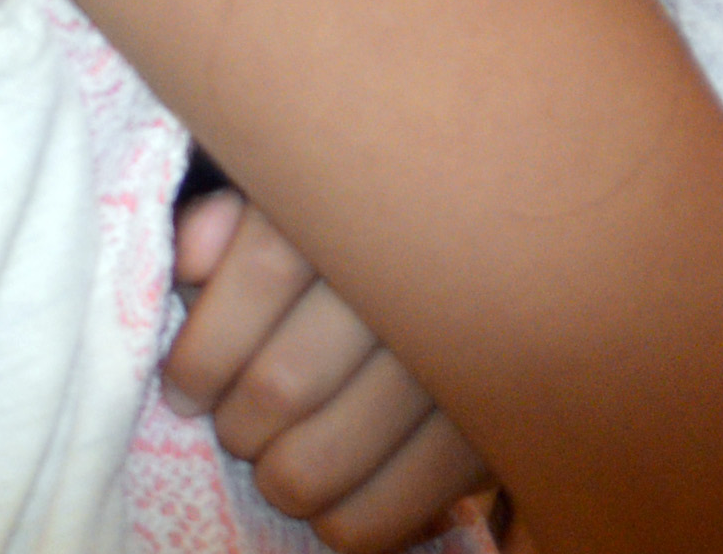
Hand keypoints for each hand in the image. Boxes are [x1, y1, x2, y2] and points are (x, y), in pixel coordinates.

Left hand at [168, 191, 497, 551]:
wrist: (534, 259)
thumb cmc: (392, 235)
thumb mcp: (319, 201)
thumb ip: (243, 217)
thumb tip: (193, 261)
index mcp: (379, 205)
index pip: (265, 271)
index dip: (204, 347)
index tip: (188, 387)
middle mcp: (425, 277)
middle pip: (281, 382)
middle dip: (236, 422)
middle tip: (240, 424)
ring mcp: (461, 362)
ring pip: (314, 462)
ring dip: (278, 474)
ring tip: (284, 457)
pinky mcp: (487, 437)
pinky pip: (374, 516)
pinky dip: (334, 521)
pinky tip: (336, 493)